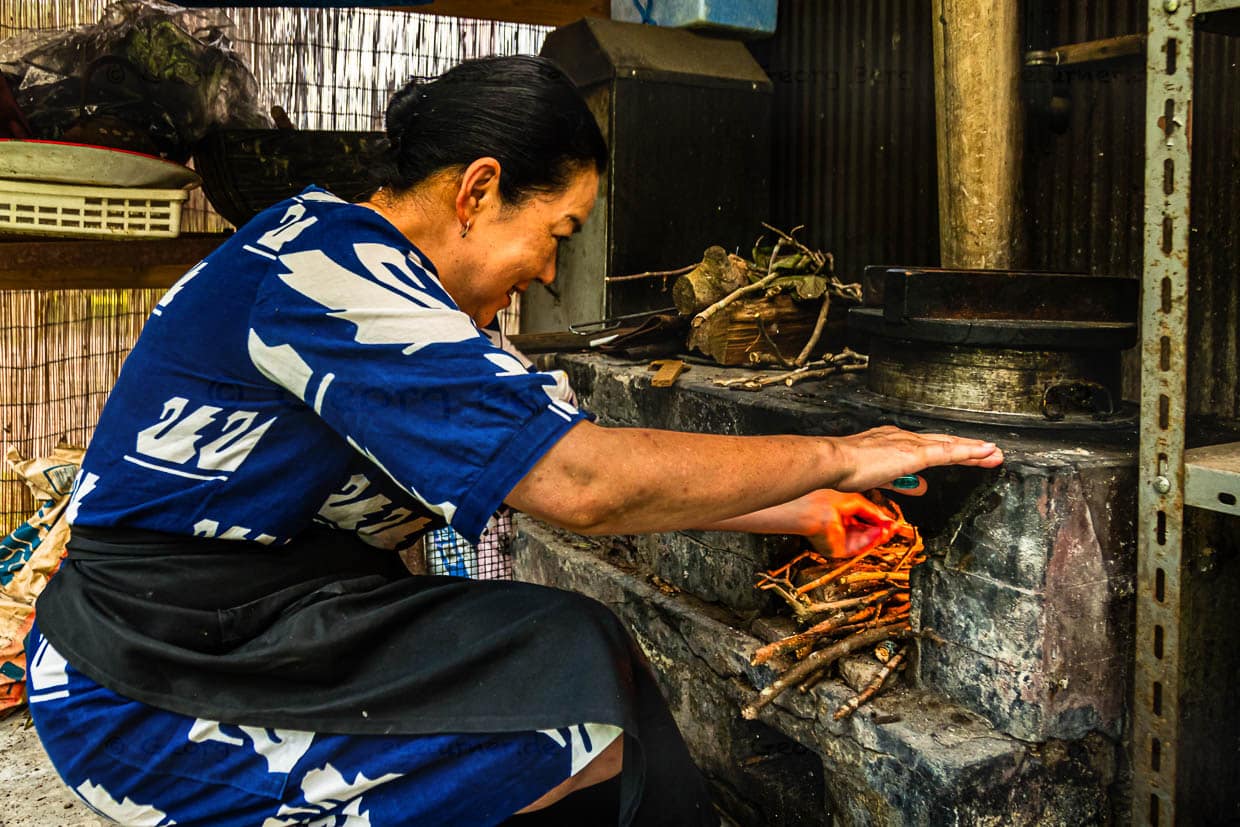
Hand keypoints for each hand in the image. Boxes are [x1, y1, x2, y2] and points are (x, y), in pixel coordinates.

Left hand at [794, 489, 898, 556]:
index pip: (864, 520)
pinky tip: (881, 533)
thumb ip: (871, 510)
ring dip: (880, 535)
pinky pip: (859, 547)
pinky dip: (872, 540)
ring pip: (865, 541)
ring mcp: (841, 540)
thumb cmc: (822, 501)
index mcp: (842, 515)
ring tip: (890, 530)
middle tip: (895, 527)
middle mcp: (842, 529)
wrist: (808, 512)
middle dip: (883, 529)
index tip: (892, 521)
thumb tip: (885, 518)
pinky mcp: (840, 550)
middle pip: (867, 532)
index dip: (879, 520)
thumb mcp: (854, 500)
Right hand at [829, 426, 1002, 492]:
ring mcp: (911, 444)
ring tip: (995, 453)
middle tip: (990, 452)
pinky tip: (985, 452)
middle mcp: (905, 438)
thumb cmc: (845, 469)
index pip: (928, 447)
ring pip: (950, 446)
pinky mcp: (915, 454)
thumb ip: (902, 483)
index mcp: (894, 442)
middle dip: (968, 449)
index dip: (948, 451)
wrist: (834, 460)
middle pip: (944, 443)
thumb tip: (921, 487)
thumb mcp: (879, 478)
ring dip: (975, 450)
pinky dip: (969, 452)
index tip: (964, 454)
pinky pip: (948, 452)